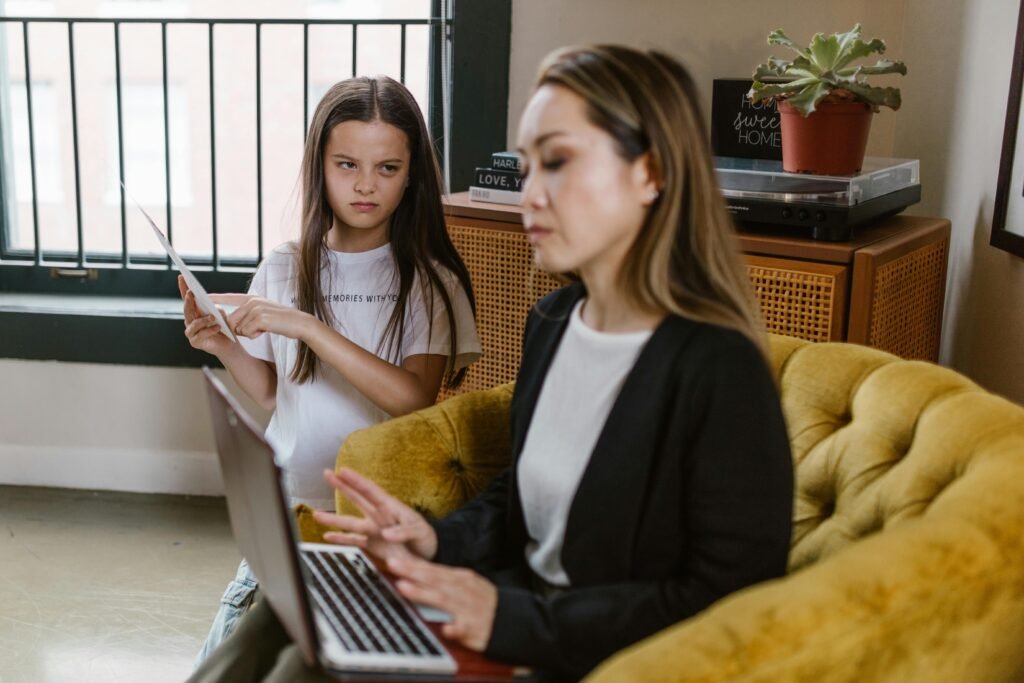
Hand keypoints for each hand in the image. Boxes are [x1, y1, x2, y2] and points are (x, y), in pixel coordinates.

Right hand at [178, 275, 233, 354]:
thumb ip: (212, 307)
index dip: (183, 287)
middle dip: (188, 300)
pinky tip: (217, 327)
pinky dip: (209, 330)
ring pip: (193, 324)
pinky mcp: (195, 342)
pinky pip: (200, 335)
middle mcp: (190, 321)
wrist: (228, 344)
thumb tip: (208, 303)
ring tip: (213, 317)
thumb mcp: (220, 313)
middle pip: (187, 309)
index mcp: (194, 312)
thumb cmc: (223, 327)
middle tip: (191, 292)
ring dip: (202, 320)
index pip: (187, 298)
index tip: (181, 277)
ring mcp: (191, 332)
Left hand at [210, 293, 315, 340]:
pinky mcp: (259, 318)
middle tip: (258, 328)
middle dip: (240, 329)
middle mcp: (252, 301)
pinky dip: (255, 335)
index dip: (215, 298)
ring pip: (238, 328)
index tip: (201, 297)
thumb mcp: (264, 314)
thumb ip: (248, 314)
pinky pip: (247, 333)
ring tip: (264, 328)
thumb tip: (232, 324)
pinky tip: (266, 331)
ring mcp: (255, 309)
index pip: (229, 297)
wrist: (300, 323)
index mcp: (252, 298)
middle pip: (232, 320)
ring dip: (249, 333)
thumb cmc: (283, 321)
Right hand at [314, 468, 438, 563]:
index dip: (357, 481)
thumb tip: (387, 534)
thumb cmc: (425, 537)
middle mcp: (379, 516)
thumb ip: (404, 531)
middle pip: (357, 499)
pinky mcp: (372, 544)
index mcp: (391, 507)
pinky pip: (354, 541)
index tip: (342, 470)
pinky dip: (341, 539)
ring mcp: (374, 529)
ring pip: (351, 522)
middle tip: (327, 474)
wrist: (427, 554)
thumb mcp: (420, 531)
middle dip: (342, 486)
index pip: (371, 491)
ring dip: (334, 519)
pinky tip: (327, 537)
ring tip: (316, 515)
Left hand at [387, 554, 496, 651]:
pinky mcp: (474, 627)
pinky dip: (454, 628)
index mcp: (460, 578)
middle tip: (393, 564)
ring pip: (443, 600)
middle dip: (412, 571)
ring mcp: (468, 608)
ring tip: (404, 588)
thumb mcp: (465, 586)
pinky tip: (445, 629)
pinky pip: (463, 628)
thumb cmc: (482, 602)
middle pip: (434, 579)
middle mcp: (463, 590)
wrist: (511, 619)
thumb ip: (442, 582)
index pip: (433, 569)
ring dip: (423, 593)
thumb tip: (414, 577)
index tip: (394, 558)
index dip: (413, 564)